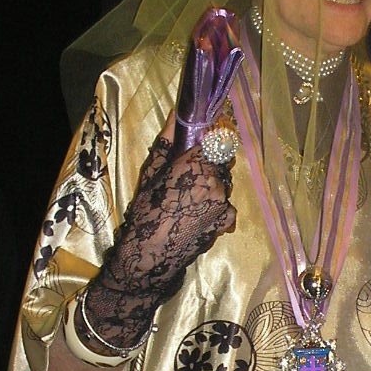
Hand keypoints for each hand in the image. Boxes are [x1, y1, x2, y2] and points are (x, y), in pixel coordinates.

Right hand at [81, 121, 235, 350]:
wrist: (149, 257)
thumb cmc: (144, 212)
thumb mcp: (150, 173)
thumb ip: (168, 141)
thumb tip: (177, 113)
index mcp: (197, 164)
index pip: (219, 138)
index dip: (214, 136)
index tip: (206, 137)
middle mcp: (217, 181)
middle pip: (223, 161)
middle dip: (211, 163)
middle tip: (188, 176)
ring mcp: (225, 203)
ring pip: (225, 184)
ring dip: (214, 186)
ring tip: (189, 200)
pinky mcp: (226, 222)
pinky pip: (227, 206)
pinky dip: (217, 208)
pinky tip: (197, 215)